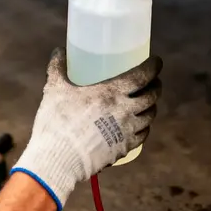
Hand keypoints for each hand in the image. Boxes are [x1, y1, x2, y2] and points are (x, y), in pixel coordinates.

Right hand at [10, 49, 161, 210]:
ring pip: (149, 116)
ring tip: (147, 103)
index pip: (142, 76)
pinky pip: (142, 136)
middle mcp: (125, 111)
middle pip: (151, 96)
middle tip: (153, 81)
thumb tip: (58, 51)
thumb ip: (58, 67)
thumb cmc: (57, 121)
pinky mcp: (123, 149)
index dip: (153, 66)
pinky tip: (139, 125)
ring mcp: (126, 132)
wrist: (58, 159)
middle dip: (155, 86)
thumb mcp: (54, 88)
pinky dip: (144, 127)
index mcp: (112, 92)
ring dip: (151, 107)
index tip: (156, 61)